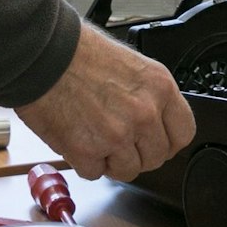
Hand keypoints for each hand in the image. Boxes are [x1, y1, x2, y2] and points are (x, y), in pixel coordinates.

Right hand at [14, 21, 196, 181]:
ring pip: (128, 170)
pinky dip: (84, 162)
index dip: (168, 141)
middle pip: (156, 157)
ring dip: (111, 160)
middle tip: (119, 140)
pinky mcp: (87, 152)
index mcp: (160, 87)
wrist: (42, 55)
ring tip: (95, 136)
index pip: (183, 133)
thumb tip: (155, 120)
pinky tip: (77, 139)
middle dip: (137, 153)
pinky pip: (95, 173)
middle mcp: (144, 114)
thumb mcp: (132, 65)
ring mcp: (117, 135)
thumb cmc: (79, 53)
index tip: (157, 141)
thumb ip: (149, 96)